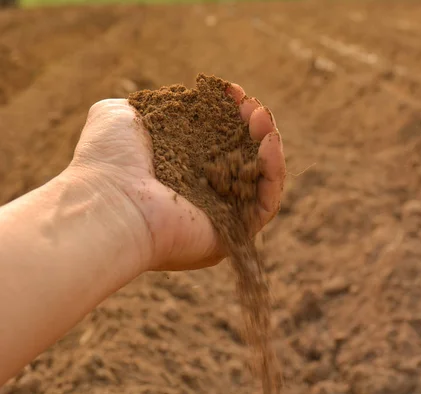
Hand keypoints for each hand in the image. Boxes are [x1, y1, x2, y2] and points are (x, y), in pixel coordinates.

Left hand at [69, 84, 284, 271]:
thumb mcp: (121, 115)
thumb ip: (149, 105)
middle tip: (251, 106)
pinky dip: (274, 172)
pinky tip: (269, 142)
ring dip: (268, 144)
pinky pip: (266, 204)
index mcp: (177, 171)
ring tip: (262, 118)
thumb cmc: (108, 160)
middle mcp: (199, 195)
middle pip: (242, 158)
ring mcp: (218, 216)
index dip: (228, 115)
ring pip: (259, 180)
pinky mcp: (233, 234)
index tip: (230, 93)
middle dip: (251, 127)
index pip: (216, 142)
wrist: (108, 202)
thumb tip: (173, 100)